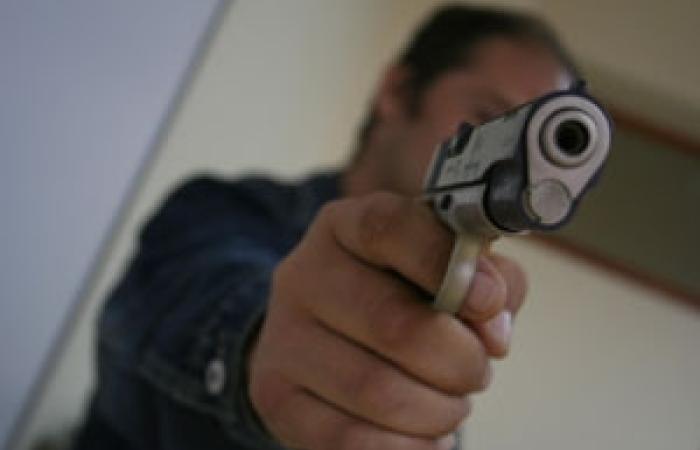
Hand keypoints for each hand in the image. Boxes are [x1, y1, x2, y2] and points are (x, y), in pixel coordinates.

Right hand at [248, 192, 526, 449]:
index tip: (489, 303)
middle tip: (476, 370)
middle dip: (459, 362)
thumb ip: (491, 279)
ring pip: (377, 391)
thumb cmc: (401, 297)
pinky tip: (424, 433)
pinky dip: (407, 447)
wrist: (323, 337)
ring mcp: (283, 338)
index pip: (388, 228)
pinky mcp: (276, 397)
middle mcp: (303, 275)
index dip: (447, 265)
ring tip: (450, 403)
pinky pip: (349, 441)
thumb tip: (492, 330)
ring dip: (439, 410)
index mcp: (344, 227)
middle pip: (393, 324)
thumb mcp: (450, 267)